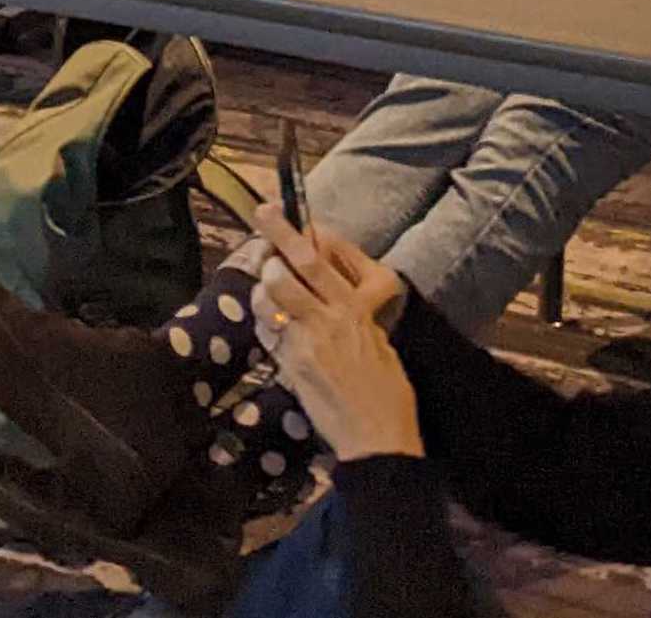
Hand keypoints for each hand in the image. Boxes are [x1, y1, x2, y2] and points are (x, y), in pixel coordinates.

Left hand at [247, 206, 418, 462]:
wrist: (377, 438)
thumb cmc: (389, 392)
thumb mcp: (379, 342)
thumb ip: (356, 316)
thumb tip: (336, 300)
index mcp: (354, 309)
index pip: (320, 261)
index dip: (299, 234)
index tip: (286, 215)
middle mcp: (328, 318)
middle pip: (293, 267)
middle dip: (275, 234)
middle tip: (262, 213)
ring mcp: (306, 342)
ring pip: (273, 297)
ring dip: (265, 282)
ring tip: (266, 280)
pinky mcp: (292, 367)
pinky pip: (269, 332)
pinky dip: (264, 319)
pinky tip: (267, 316)